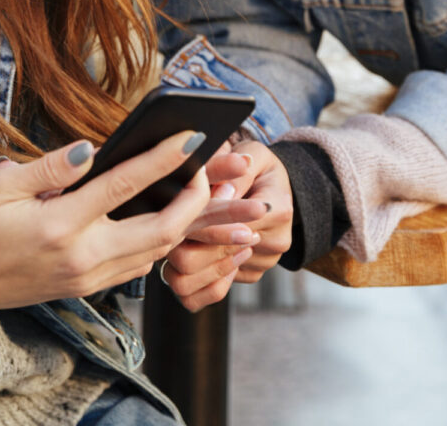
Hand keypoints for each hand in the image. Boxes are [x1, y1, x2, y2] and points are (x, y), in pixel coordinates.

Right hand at [0, 130, 211, 335]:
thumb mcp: (0, 186)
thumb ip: (51, 167)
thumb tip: (94, 147)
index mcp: (59, 227)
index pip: (124, 186)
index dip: (163, 159)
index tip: (190, 138)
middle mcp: (80, 258)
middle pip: (159, 232)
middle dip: (193, 201)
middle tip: (202, 168)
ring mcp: (83, 279)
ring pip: (153, 254)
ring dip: (179, 223)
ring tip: (189, 189)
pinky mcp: (80, 288)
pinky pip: (134, 269)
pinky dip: (155, 243)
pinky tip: (154, 218)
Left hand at [159, 141, 292, 311]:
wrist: (271, 191)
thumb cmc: (257, 167)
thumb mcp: (252, 155)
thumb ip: (235, 170)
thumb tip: (220, 192)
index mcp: (278, 209)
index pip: (234, 222)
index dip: (204, 215)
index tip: (184, 203)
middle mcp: (273, 243)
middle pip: (217, 255)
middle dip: (189, 240)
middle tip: (168, 223)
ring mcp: (260, 264)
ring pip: (209, 279)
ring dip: (184, 263)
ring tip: (170, 240)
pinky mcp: (247, 276)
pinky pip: (210, 291)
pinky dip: (191, 278)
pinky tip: (178, 257)